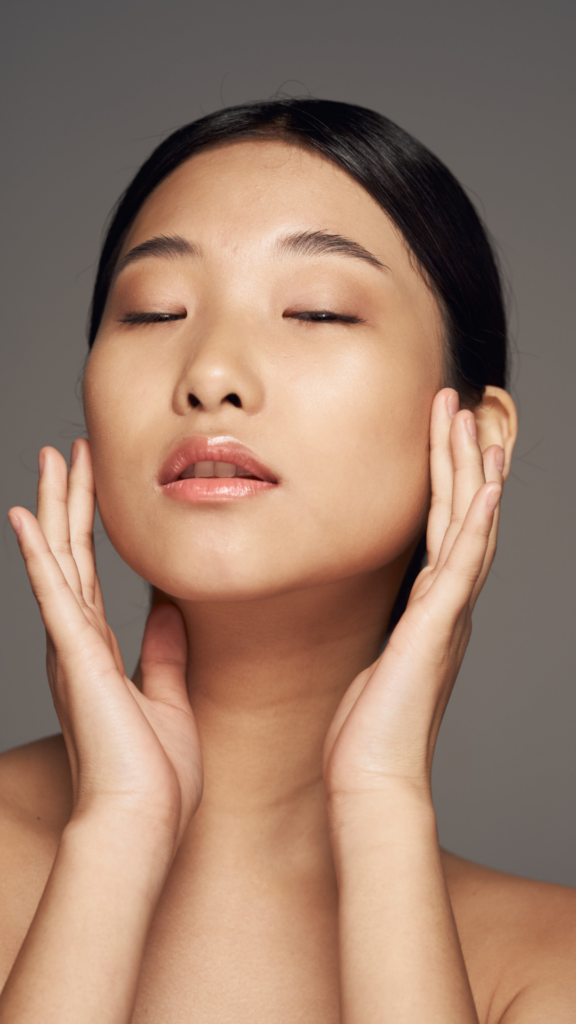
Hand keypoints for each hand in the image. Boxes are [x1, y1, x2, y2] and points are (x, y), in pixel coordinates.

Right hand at [8, 440, 201, 849]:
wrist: (143, 821)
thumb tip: (170, 611)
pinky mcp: (74, 657)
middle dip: (69, 500)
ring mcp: (71, 647)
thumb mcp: (168, 698)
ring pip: (59, 560)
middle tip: (67, 451)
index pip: (90, 573)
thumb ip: (164, 652)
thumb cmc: (154, 775)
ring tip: (51, 460)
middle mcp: (77, 642)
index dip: (88, 525)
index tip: (91, 483)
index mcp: (97, 651)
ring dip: (54, 507)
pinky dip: (37, 554)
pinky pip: (52, 594)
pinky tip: (24, 517)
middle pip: (70, 554)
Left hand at [324, 388, 504, 801]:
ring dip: (470, 470)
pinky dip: (478, 521)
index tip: (441, 434)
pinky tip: (487, 484)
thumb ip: (378, 630)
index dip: (446, 480)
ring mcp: (447, 614)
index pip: (443, 529)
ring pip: (468, 525)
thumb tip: (366, 612)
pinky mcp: (438, 627)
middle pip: (461, 515)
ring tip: (469, 419)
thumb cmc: (365, 731)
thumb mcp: (370, 663)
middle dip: (460, 457)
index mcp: (430, 609)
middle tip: (458, 406)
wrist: (372, 780)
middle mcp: (446, 605)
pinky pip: (464, 562)